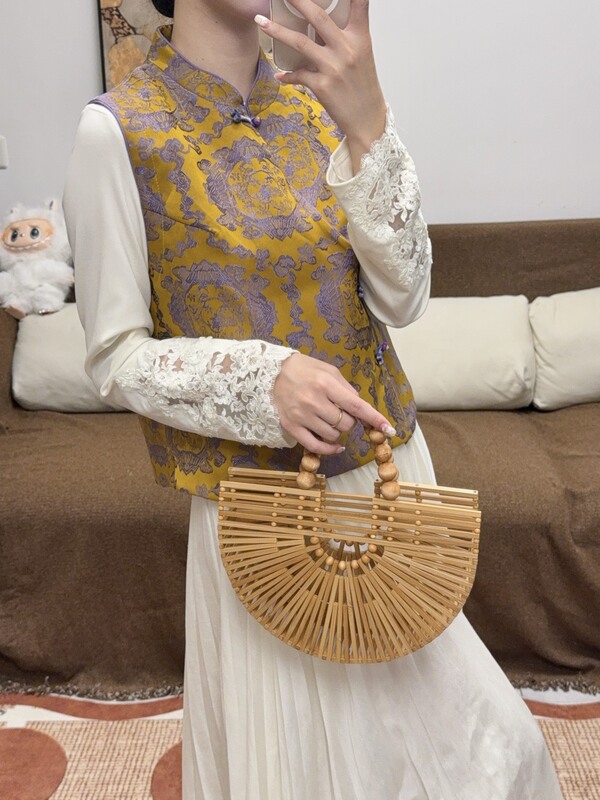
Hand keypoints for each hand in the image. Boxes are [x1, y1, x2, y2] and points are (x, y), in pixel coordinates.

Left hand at [256, 0, 386, 171]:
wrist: (367, 120)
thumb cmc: (363, 88)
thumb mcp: (362, 56)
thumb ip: (345, 38)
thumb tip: (321, 27)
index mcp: (360, 39)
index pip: (359, 4)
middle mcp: (347, 50)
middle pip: (318, 17)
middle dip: (298, 1)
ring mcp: (333, 68)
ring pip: (300, 43)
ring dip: (277, 32)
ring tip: (262, 22)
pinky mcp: (322, 86)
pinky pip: (298, 74)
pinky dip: (287, 75)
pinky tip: (280, 75)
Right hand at [273, 352, 395, 454]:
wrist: (271, 374)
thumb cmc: (304, 370)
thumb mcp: (328, 371)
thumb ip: (346, 389)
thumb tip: (362, 409)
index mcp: (325, 384)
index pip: (356, 405)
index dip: (373, 418)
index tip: (388, 428)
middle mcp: (313, 401)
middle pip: (346, 424)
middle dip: (349, 420)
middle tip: (340, 411)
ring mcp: (302, 416)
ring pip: (333, 435)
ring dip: (337, 430)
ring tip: (328, 418)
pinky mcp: (292, 427)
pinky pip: (316, 446)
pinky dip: (330, 449)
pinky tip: (336, 446)